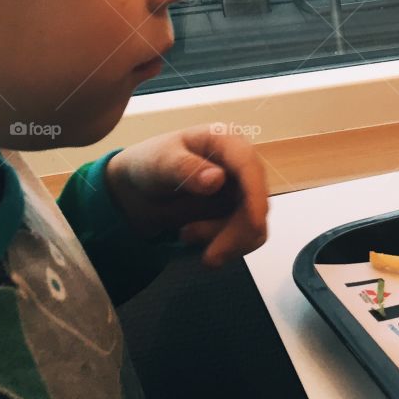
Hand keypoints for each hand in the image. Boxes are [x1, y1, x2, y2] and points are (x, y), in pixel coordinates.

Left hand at [104, 127, 268, 266]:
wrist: (140, 188)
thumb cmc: (151, 163)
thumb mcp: (160, 162)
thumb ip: (185, 168)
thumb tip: (218, 179)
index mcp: (226, 140)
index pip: (249, 166)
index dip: (256, 195)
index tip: (255, 225)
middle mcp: (241, 164)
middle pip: (257, 202)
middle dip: (236, 234)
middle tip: (208, 258)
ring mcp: (242, 188)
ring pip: (254, 224)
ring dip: (227, 242)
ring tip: (187, 235)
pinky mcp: (238, 210)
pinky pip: (245, 235)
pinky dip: (225, 245)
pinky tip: (194, 237)